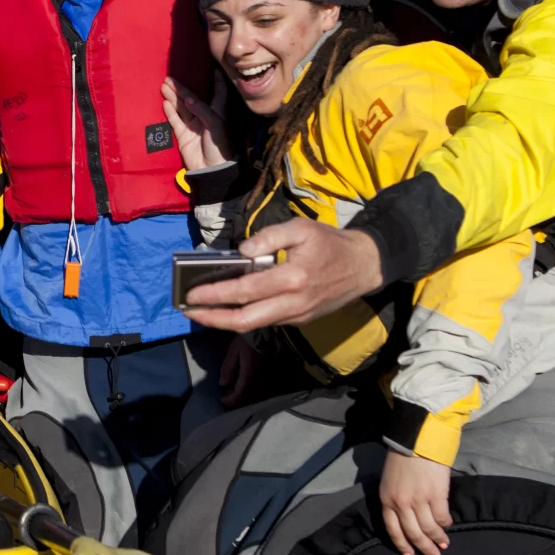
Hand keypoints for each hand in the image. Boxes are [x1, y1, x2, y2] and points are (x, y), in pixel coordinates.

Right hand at [162, 76, 230, 170]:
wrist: (212, 169)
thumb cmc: (219, 145)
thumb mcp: (215, 124)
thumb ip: (201, 109)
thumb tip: (187, 98)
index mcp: (217, 112)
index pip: (218, 92)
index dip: (216, 81)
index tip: (212, 69)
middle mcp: (204, 116)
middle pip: (191, 98)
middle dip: (181, 88)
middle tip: (169, 78)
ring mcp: (192, 125)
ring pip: (180, 107)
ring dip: (173, 97)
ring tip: (164, 86)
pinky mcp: (182, 135)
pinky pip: (174, 120)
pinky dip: (170, 111)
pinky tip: (164, 102)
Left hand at [181, 220, 381, 330]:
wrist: (365, 266)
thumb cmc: (331, 243)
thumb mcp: (301, 229)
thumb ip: (269, 237)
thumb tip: (242, 251)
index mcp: (292, 278)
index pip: (245, 291)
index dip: (216, 295)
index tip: (192, 296)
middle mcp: (293, 303)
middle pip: (245, 320)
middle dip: (213, 319)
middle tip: (189, 311)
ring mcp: (297, 316)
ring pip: (254, 325)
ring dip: (225, 321)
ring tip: (202, 312)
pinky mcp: (300, 320)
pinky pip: (266, 322)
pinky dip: (243, 318)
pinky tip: (228, 309)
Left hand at [219, 334, 260, 407]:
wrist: (265, 333)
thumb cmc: (248, 340)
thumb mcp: (234, 351)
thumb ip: (228, 367)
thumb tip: (222, 383)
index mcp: (248, 375)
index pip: (239, 394)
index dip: (229, 400)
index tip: (221, 400)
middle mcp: (257, 379)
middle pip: (245, 396)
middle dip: (234, 397)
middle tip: (224, 393)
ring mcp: (263, 377)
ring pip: (250, 391)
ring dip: (240, 392)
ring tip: (230, 387)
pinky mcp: (265, 373)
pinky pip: (254, 385)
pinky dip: (245, 386)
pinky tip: (239, 380)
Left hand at [380, 450, 452, 554]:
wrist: (415, 438)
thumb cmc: (401, 456)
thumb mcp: (389, 479)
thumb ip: (395, 498)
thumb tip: (407, 516)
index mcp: (386, 499)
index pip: (393, 530)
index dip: (402, 545)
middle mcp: (401, 503)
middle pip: (412, 533)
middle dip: (423, 548)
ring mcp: (419, 500)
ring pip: (428, 528)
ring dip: (437, 539)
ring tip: (444, 545)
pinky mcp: (436, 495)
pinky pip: (442, 516)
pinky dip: (445, 524)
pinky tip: (448, 526)